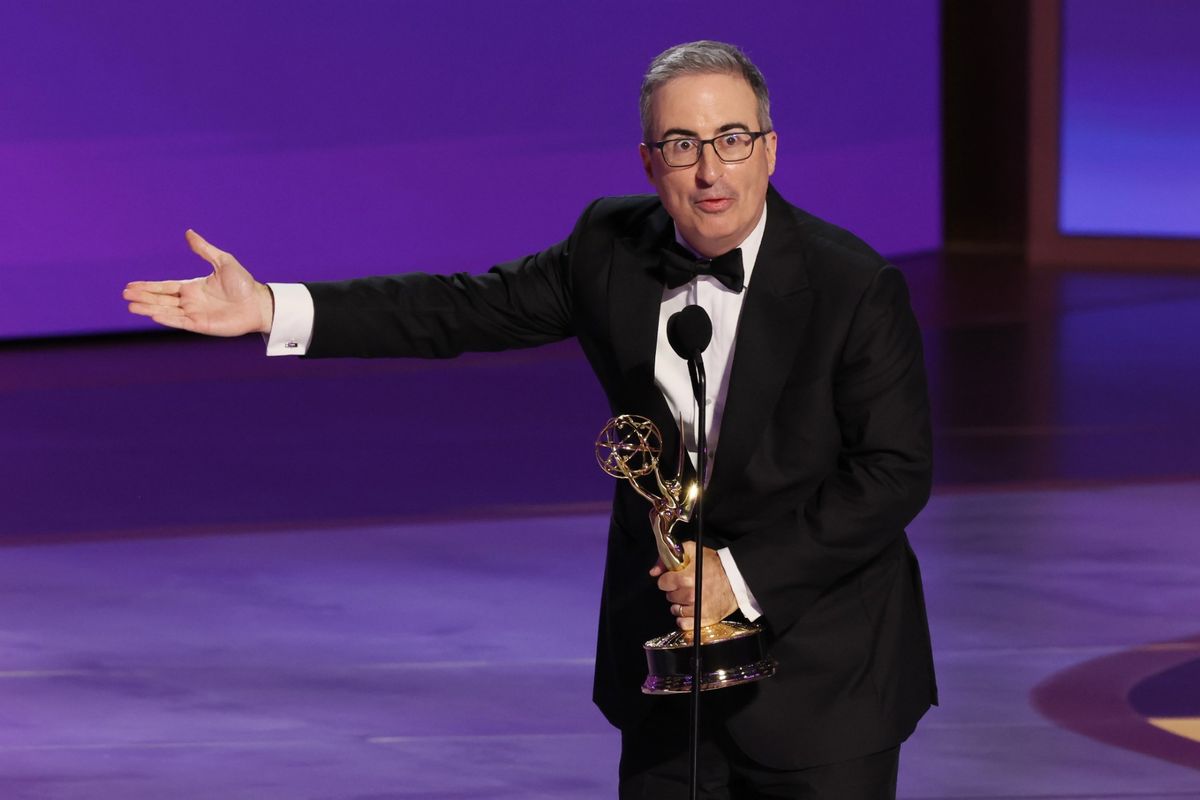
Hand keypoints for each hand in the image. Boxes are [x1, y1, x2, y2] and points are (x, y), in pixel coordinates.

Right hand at [124, 230, 273, 335]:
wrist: (259, 303)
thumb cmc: (243, 283)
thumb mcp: (223, 261)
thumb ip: (204, 249)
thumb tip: (188, 232)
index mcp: (192, 287)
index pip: (165, 286)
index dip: (148, 286)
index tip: (130, 286)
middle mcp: (190, 301)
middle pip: (161, 299)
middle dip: (143, 297)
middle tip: (124, 295)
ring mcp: (194, 314)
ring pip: (166, 311)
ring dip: (149, 308)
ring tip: (131, 306)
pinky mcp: (201, 325)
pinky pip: (180, 322)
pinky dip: (167, 319)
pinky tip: (154, 315)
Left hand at [650, 541, 738, 630]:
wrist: (736, 579)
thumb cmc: (714, 564)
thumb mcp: (691, 551)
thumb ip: (668, 558)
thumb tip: (653, 571)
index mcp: (685, 578)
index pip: (662, 583)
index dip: (668, 579)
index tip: (675, 578)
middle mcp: (690, 595)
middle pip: (669, 596)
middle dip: (675, 590)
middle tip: (686, 585)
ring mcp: (697, 609)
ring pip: (675, 610)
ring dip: (680, 604)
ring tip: (690, 597)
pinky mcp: (703, 620)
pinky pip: (683, 624)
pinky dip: (684, 619)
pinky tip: (691, 609)